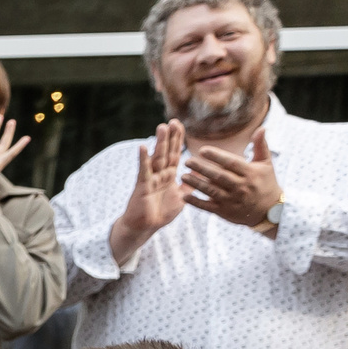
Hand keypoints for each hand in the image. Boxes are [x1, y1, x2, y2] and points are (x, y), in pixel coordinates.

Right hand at [110, 121, 187, 259]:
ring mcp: (151, 178)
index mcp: (169, 175)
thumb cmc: (161, 213)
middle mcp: (160, 174)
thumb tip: (204, 173)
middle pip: (166, 152)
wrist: (145, 227)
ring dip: (159, 142)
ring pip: (157, 157)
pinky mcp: (142, 186)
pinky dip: (143, 159)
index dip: (178, 140)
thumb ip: (191, 184)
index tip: (180, 125)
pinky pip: (144, 170)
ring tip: (161, 127)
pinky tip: (143, 146)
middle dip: (170, 137)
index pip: (175, 154)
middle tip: (173, 121)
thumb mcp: (182, 197)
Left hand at [183, 131, 282, 230]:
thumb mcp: (266, 163)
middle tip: (187, 161)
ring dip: (196, 184)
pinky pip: (208, 207)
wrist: (269, 210)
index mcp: (250, 173)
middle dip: (202, 168)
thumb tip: (261, 128)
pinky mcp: (225, 211)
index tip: (202, 150)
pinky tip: (184, 196)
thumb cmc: (265, 182)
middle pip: (219, 176)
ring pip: (212, 191)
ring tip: (183, 176)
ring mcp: (232, 200)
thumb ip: (260, 146)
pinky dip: (196, 202)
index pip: (231, 163)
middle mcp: (241, 187)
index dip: (216, 156)